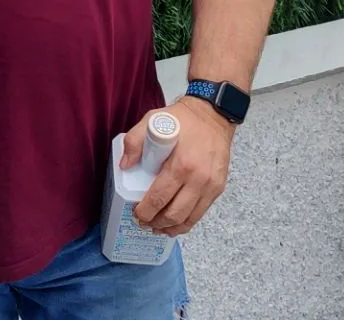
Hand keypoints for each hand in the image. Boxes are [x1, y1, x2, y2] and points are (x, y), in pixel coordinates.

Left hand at [122, 97, 235, 236]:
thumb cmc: (183, 119)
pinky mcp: (218, 188)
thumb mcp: (152, 120)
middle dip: (156, 223)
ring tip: (157, 228)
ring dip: (171, 228)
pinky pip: (201, 213)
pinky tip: (175, 223)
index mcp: (181, 165)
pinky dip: (187, 222)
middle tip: (144, 222)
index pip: (159, 198)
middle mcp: (198, 179)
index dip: (145, 211)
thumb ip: (134, 142)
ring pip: (189, 219)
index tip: (136, 214)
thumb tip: (125, 166)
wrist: (213, 115)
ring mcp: (210, 186)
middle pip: (174, 214)